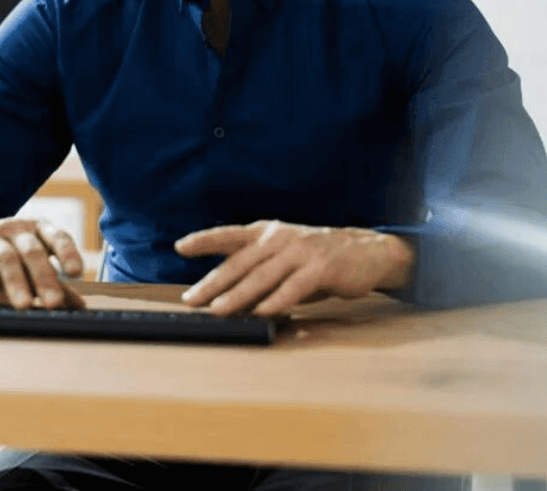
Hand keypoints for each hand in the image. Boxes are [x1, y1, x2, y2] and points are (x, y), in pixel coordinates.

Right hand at [0, 216, 85, 309]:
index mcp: (37, 230)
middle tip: (54, 303)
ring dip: (16, 282)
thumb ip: (53, 281)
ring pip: (5, 258)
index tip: (76, 273)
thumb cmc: (4, 253)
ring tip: (24, 306)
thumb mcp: (29, 262)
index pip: (57, 236)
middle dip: (44, 276)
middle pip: (32, 250)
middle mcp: (15, 230)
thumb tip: (81, 308)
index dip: (68, 253)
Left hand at [175, 220, 414, 316]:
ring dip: (238, 296)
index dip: (204, 240)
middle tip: (192, 299)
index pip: (229, 235)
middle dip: (212, 282)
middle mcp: (280, 238)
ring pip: (262, 276)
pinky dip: (276, 301)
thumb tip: (224, 297)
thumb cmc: (316, 259)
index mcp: (267, 232)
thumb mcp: (283, 257)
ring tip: (218, 310)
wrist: (366, 252)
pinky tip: (262, 313)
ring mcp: (300, 252)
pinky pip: (293, 288)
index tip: (180, 246)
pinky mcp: (321, 268)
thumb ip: (257, 271)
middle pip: (240, 262)